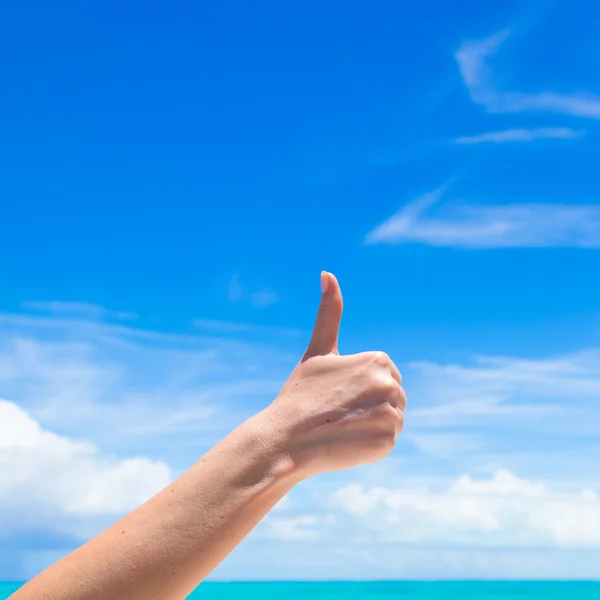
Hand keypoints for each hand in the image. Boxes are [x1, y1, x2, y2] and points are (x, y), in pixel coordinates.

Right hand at [263, 272, 405, 478]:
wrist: (285, 439)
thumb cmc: (301, 394)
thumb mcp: (317, 350)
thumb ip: (329, 313)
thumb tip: (327, 273)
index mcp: (377, 361)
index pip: (386, 377)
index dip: (362, 388)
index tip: (339, 394)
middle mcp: (389, 384)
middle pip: (393, 399)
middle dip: (371, 407)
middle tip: (339, 413)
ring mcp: (390, 415)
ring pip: (392, 421)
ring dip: (372, 427)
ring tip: (342, 427)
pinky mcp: (387, 442)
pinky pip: (387, 444)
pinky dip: (370, 447)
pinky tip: (347, 443)